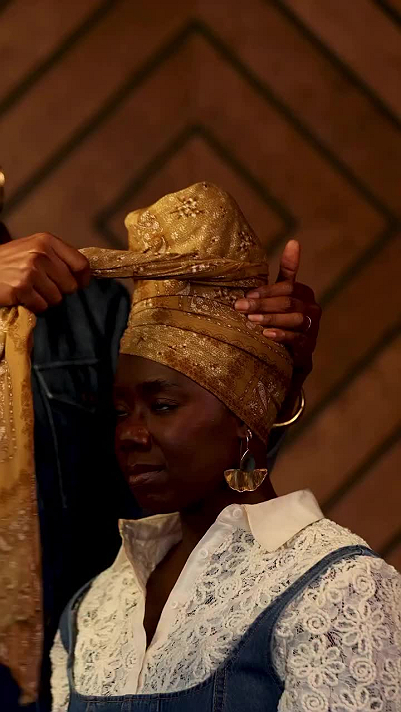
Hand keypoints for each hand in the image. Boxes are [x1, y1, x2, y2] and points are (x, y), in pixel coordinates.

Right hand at [0, 233, 90, 312]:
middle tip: (43, 287)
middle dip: (59, 291)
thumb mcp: (33, 248)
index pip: (81, 264)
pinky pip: (42, 306)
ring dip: (45, 300)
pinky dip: (34, 307)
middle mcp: (41, 253)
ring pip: (57, 298)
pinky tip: (23, 298)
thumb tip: (84, 276)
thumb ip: (57, 257)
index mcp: (47, 241)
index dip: (82, 279)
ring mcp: (30, 271)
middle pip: (70, 285)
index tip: (78, 285)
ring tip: (31, 291)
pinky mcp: (21, 288)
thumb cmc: (10, 262)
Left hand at [234, 240, 320, 380]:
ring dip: (271, 319)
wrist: (290, 354)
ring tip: (251, 321)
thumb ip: (288, 271)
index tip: (247, 296)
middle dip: (262, 304)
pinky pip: (297, 339)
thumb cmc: (282, 317)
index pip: (288, 287)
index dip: (267, 291)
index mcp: (305, 293)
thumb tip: (294, 241)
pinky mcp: (308, 346)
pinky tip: (266, 335)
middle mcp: (313, 309)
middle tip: (240, 307)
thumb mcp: (282, 294)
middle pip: (289, 302)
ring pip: (294, 319)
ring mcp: (312, 328)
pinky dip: (281, 336)